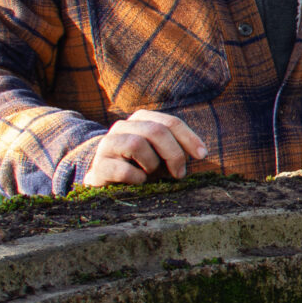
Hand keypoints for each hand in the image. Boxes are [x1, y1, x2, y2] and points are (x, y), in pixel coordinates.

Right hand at [83, 109, 208, 185]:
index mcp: (141, 119)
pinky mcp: (99, 166)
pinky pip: (123, 170)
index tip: (202, 155)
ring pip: (136, 144)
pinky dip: (137, 178)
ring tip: (151, 174)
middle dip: (173, 153)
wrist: (104, 179)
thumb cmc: (139, 165)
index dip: (188, 138)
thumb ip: (175, 147)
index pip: (170, 122)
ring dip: (152, 164)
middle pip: (155, 131)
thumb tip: (200, 153)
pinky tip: (140, 182)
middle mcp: (123, 127)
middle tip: (179, 173)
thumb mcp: (159, 153)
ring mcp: (108, 144)